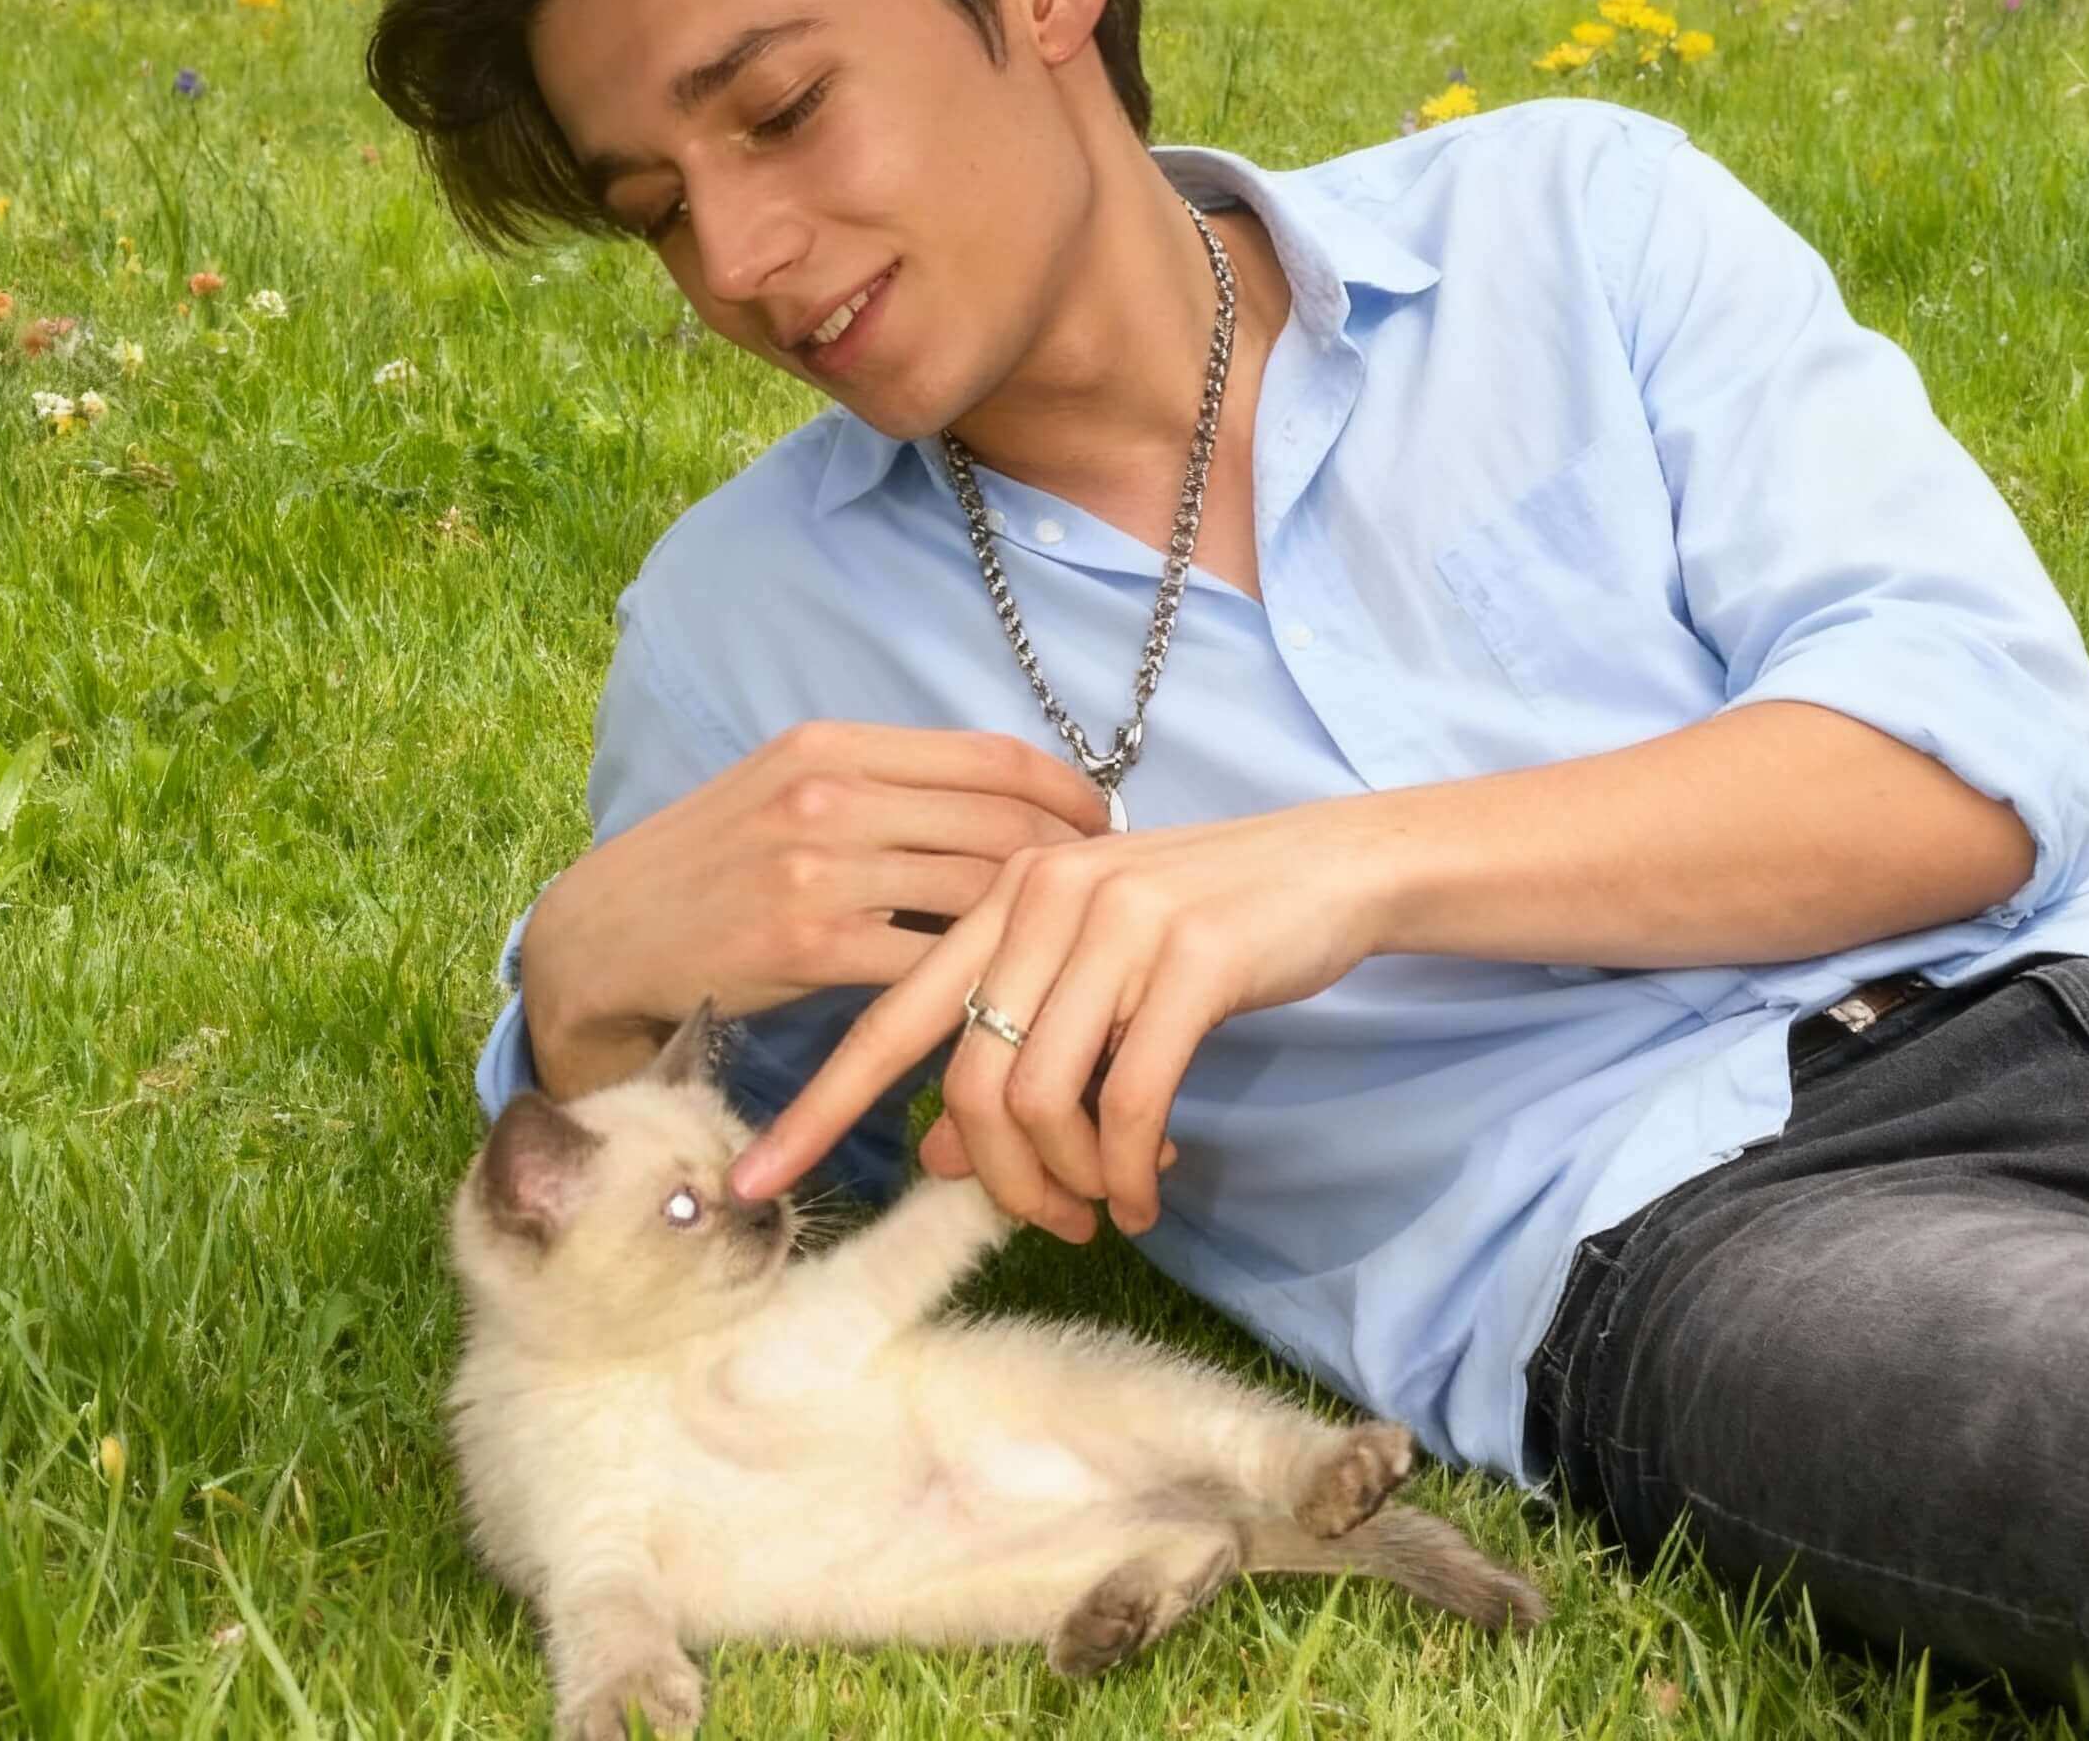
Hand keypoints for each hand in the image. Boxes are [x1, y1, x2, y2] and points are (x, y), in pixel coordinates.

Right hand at [518, 722, 1108, 1097]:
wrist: (603, 939)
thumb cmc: (708, 868)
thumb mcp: (787, 792)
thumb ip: (881, 788)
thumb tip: (996, 804)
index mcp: (834, 747)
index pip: (992, 756)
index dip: (1068, 791)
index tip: (1104, 825)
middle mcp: (832, 795)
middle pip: (1001, 820)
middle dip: (1074, 861)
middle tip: (1113, 896)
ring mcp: (821, 869)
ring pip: (977, 889)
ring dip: (1039, 925)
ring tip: (1076, 949)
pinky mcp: (812, 946)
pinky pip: (932, 961)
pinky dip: (980, 980)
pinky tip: (1009, 998)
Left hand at [725, 806, 1396, 1240]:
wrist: (1335, 865)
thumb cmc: (1208, 928)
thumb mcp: (1097, 978)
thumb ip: (1016, 1050)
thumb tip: (946, 1160)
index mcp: (1004, 897)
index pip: (889, 1018)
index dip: (818, 1108)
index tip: (752, 1180)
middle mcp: (1043, 897)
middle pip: (969, 1082)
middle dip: (1004, 1181)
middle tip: (1053, 1224)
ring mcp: (1116, 923)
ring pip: (1041, 1099)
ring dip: (1072, 1182)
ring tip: (1109, 1204)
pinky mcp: (1190, 960)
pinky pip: (1128, 1101)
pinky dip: (1128, 1170)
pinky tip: (1147, 1191)